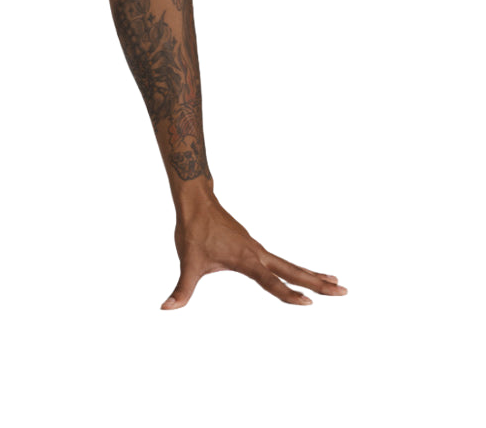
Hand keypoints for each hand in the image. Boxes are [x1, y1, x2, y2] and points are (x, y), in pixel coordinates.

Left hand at [161, 197, 346, 308]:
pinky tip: (306, 274)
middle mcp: (257, 253)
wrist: (196, 201)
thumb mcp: (188, 262)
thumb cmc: (193, 231)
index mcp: (246, 260)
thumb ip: (181, 289)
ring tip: (336, 283)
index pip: (271, 281)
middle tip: (344, 291)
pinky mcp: (254, 246)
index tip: (309, 303)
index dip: (288, 294)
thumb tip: (165, 308)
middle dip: (318, 283)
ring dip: (313, 275)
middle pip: (293, 270)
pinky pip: (281, 261)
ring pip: (290, 264)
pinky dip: (298, 268)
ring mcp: (257, 249)